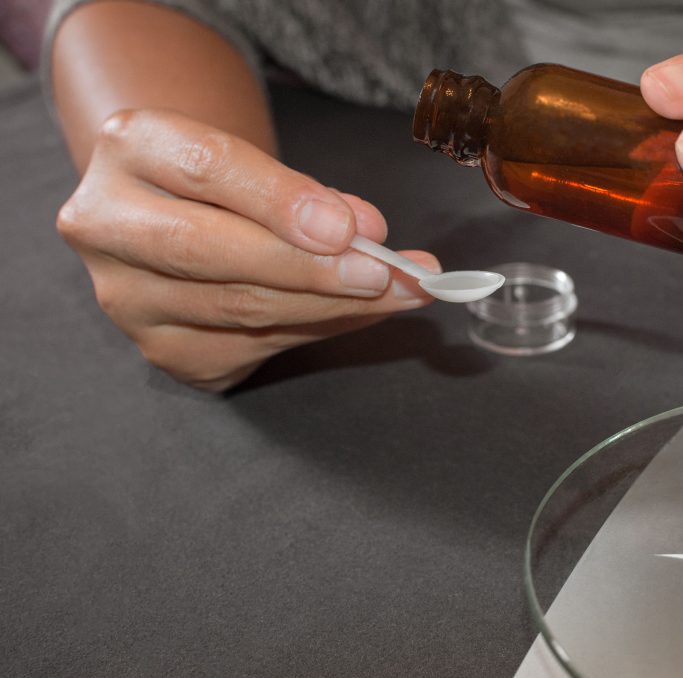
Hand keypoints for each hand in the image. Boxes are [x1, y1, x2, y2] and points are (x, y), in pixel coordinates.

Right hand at [57, 109, 438, 390]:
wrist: (178, 215)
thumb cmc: (228, 184)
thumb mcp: (260, 164)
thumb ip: (308, 195)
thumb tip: (369, 234)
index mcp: (130, 147)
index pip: (206, 169)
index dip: (281, 201)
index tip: (349, 227)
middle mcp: (106, 223)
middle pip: (208, 251)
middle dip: (308, 268)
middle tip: (382, 273)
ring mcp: (126, 296)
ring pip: (238, 308)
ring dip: (332, 306)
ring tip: (399, 293)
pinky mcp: (162, 348)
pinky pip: (255, 345)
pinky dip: (319, 329)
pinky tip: (361, 314)